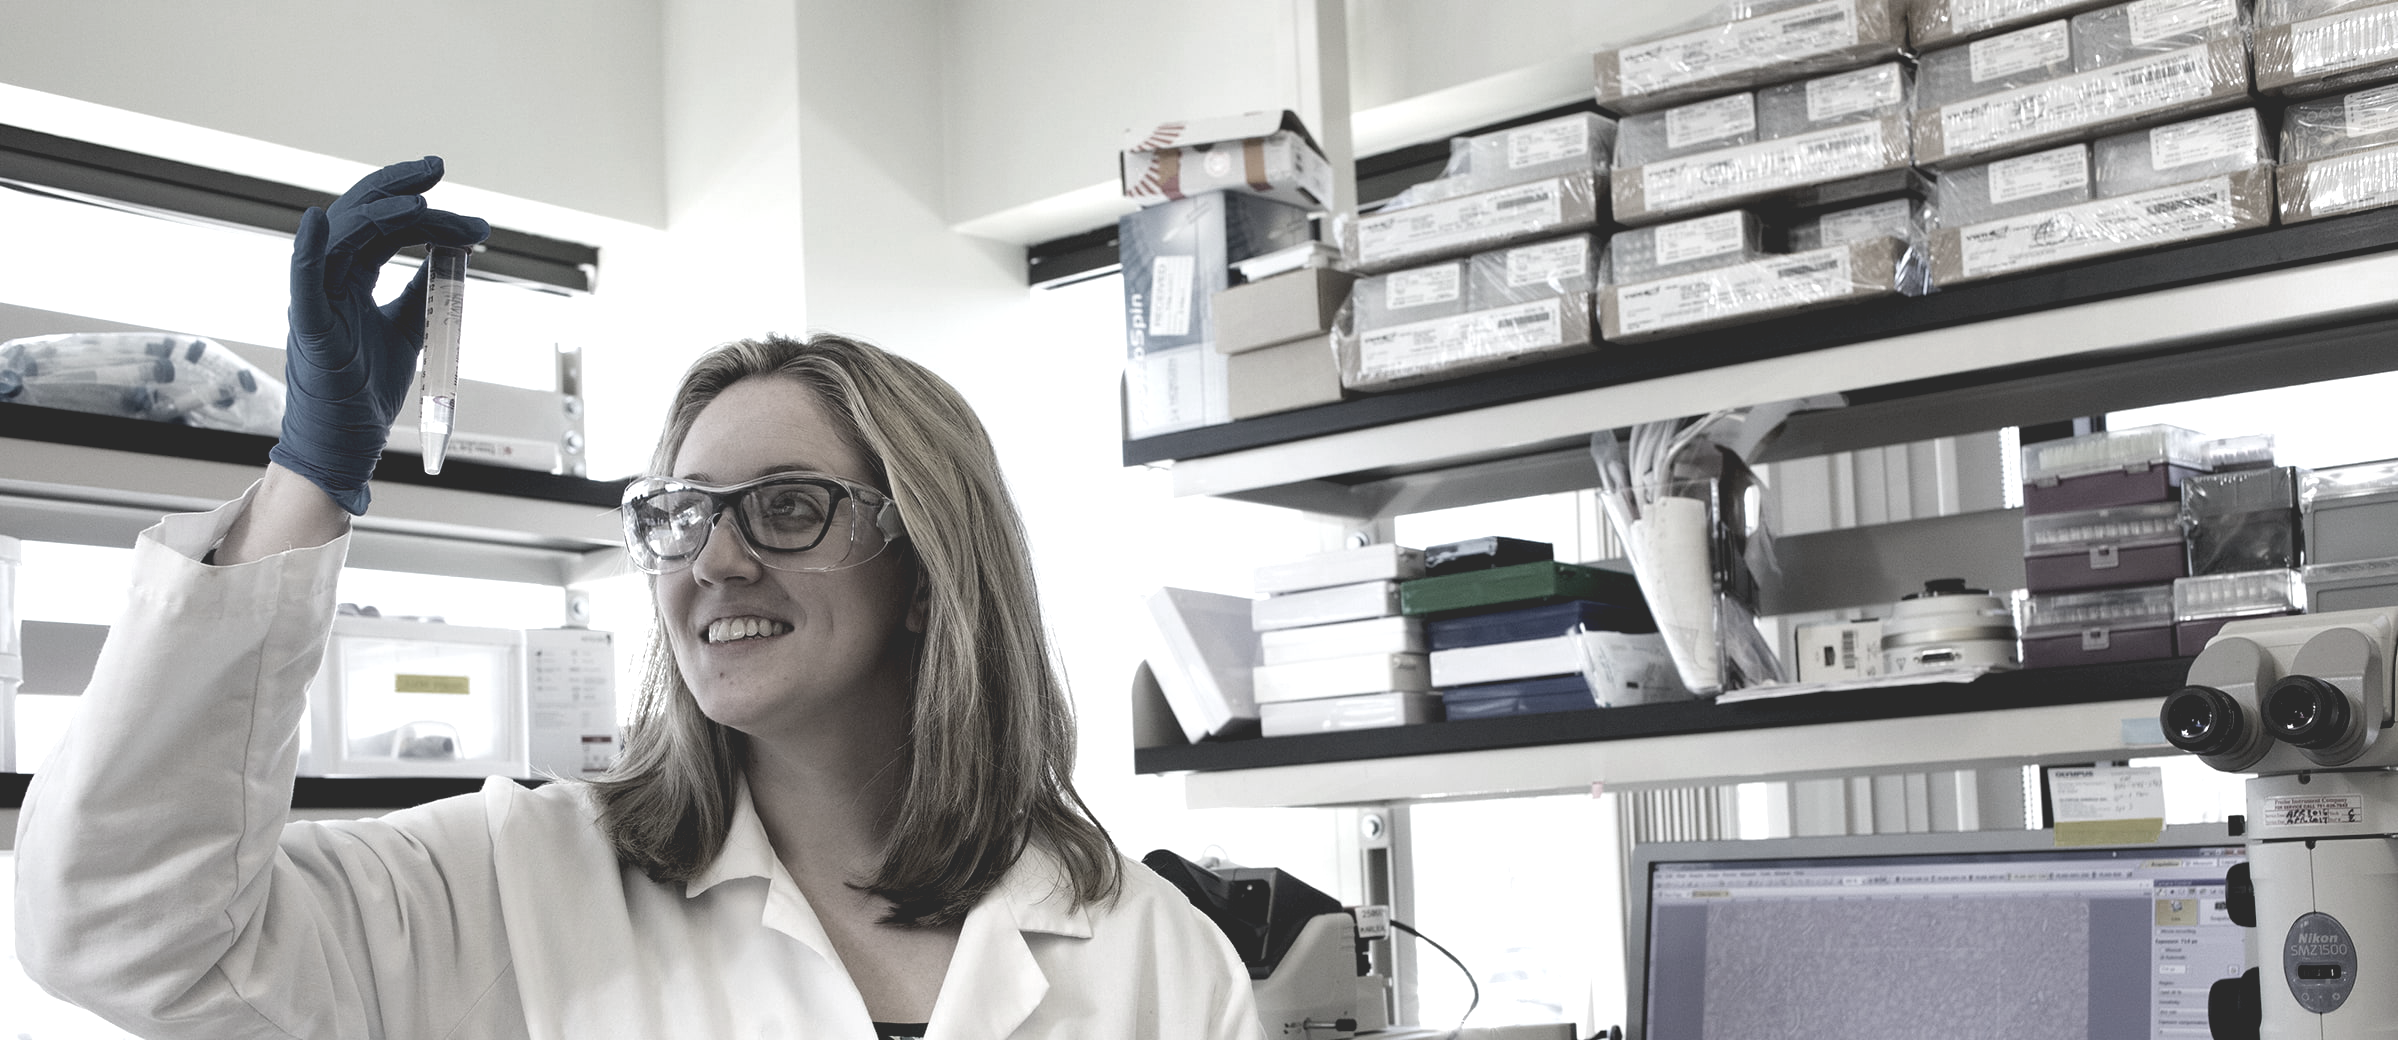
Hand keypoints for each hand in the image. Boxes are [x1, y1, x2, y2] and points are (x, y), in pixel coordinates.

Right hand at [269, 157, 488, 514]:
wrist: (348, 438)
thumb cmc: (367, 387)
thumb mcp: (410, 328)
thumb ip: (423, 290)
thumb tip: (449, 256)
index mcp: (351, 278)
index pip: (385, 228)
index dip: (422, 211)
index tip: (467, 215)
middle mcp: (330, 279)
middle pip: (361, 217)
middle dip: (399, 188)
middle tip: (437, 169)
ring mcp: (317, 298)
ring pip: (341, 237)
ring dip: (381, 214)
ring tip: (421, 203)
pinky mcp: (310, 325)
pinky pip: (303, 279)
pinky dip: (309, 248)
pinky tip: (319, 219)